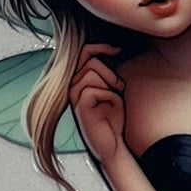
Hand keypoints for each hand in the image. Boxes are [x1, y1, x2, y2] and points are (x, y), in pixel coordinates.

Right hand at [69, 42, 126, 167]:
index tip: (117, 50)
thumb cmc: (113, 117)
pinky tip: (108, 109)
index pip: (85, 51)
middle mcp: (73, 85)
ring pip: (92, 72)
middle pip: (91, 60)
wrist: (113, 143)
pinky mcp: (79, 105)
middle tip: (117, 88)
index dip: (101, 47)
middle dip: (110, 72)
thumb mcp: (112, 88)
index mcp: (79, 79)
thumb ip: (106, 70)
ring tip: (112, 100)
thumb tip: (114, 48)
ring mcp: (74, 95)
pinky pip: (96, 88)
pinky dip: (110, 97)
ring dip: (111, 84)